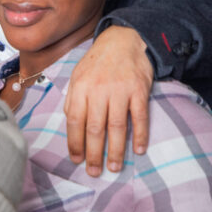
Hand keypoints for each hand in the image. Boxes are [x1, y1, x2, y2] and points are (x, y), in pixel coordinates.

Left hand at [64, 26, 152, 175]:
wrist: (124, 40)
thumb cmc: (97, 62)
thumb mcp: (77, 76)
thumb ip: (73, 99)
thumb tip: (70, 125)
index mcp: (80, 88)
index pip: (74, 121)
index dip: (75, 143)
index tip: (77, 159)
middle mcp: (98, 90)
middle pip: (95, 128)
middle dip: (94, 153)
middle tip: (95, 172)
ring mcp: (120, 90)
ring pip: (117, 126)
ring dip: (116, 150)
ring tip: (114, 167)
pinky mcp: (139, 90)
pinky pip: (140, 116)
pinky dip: (140, 134)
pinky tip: (138, 150)